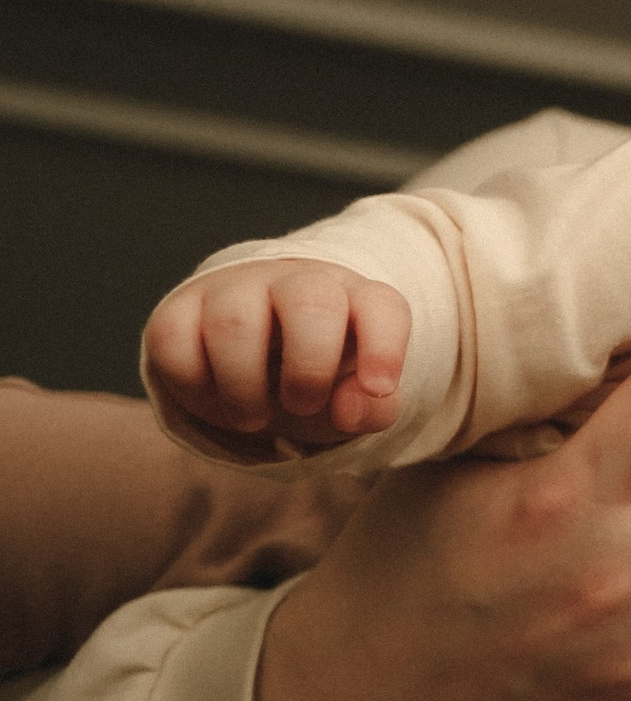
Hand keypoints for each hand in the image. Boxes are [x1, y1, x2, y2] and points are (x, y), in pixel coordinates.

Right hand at [146, 260, 410, 449]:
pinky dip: (194, 386)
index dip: (384, 347)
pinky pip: (176, 340)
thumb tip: (349, 409)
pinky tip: (214, 397)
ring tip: (253, 417)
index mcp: (353, 302)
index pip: (381, 306)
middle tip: (303, 404)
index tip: (376, 389)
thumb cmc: (317, 381)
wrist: (252, 363)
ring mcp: (234, 289)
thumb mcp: (351, 404)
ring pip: (235, 321)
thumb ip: (370, 411)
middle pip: (311, 301)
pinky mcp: (180, 309)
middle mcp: (295, 283)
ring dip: (245, 386)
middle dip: (310, 368)